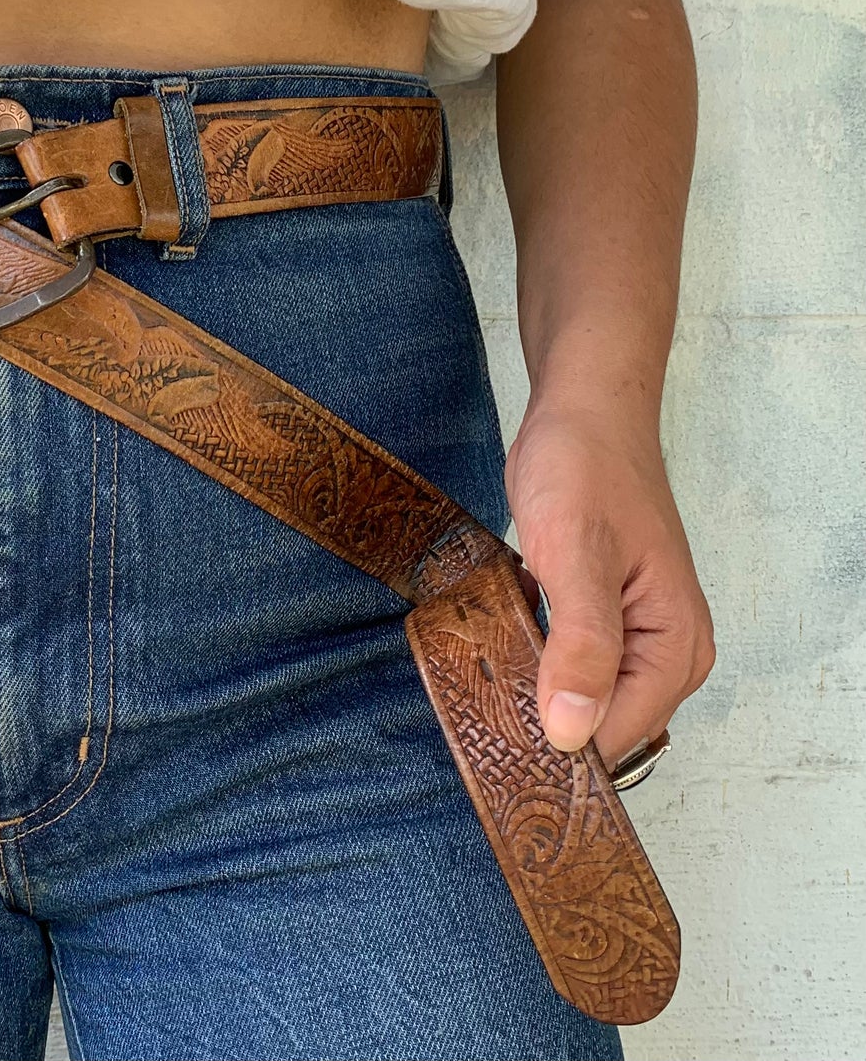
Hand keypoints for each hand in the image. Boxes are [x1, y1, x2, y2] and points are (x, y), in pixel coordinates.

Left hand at [504, 403, 714, 774]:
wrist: (582, 409)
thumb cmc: (585, 468)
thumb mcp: (576, 555)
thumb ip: (581, 647)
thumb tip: (572, 734)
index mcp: (676, 648)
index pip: (618, 737)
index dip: (560, 747)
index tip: (500, 743)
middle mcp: (665, 652)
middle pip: (600, 725)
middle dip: (542, 719)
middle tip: (480, 703)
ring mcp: (634, 635)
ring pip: (578, 695)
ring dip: (532, 688)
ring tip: (481, 671)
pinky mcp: (602, 615)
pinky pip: (566, 662)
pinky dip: (530, 657)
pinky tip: (496, 639)